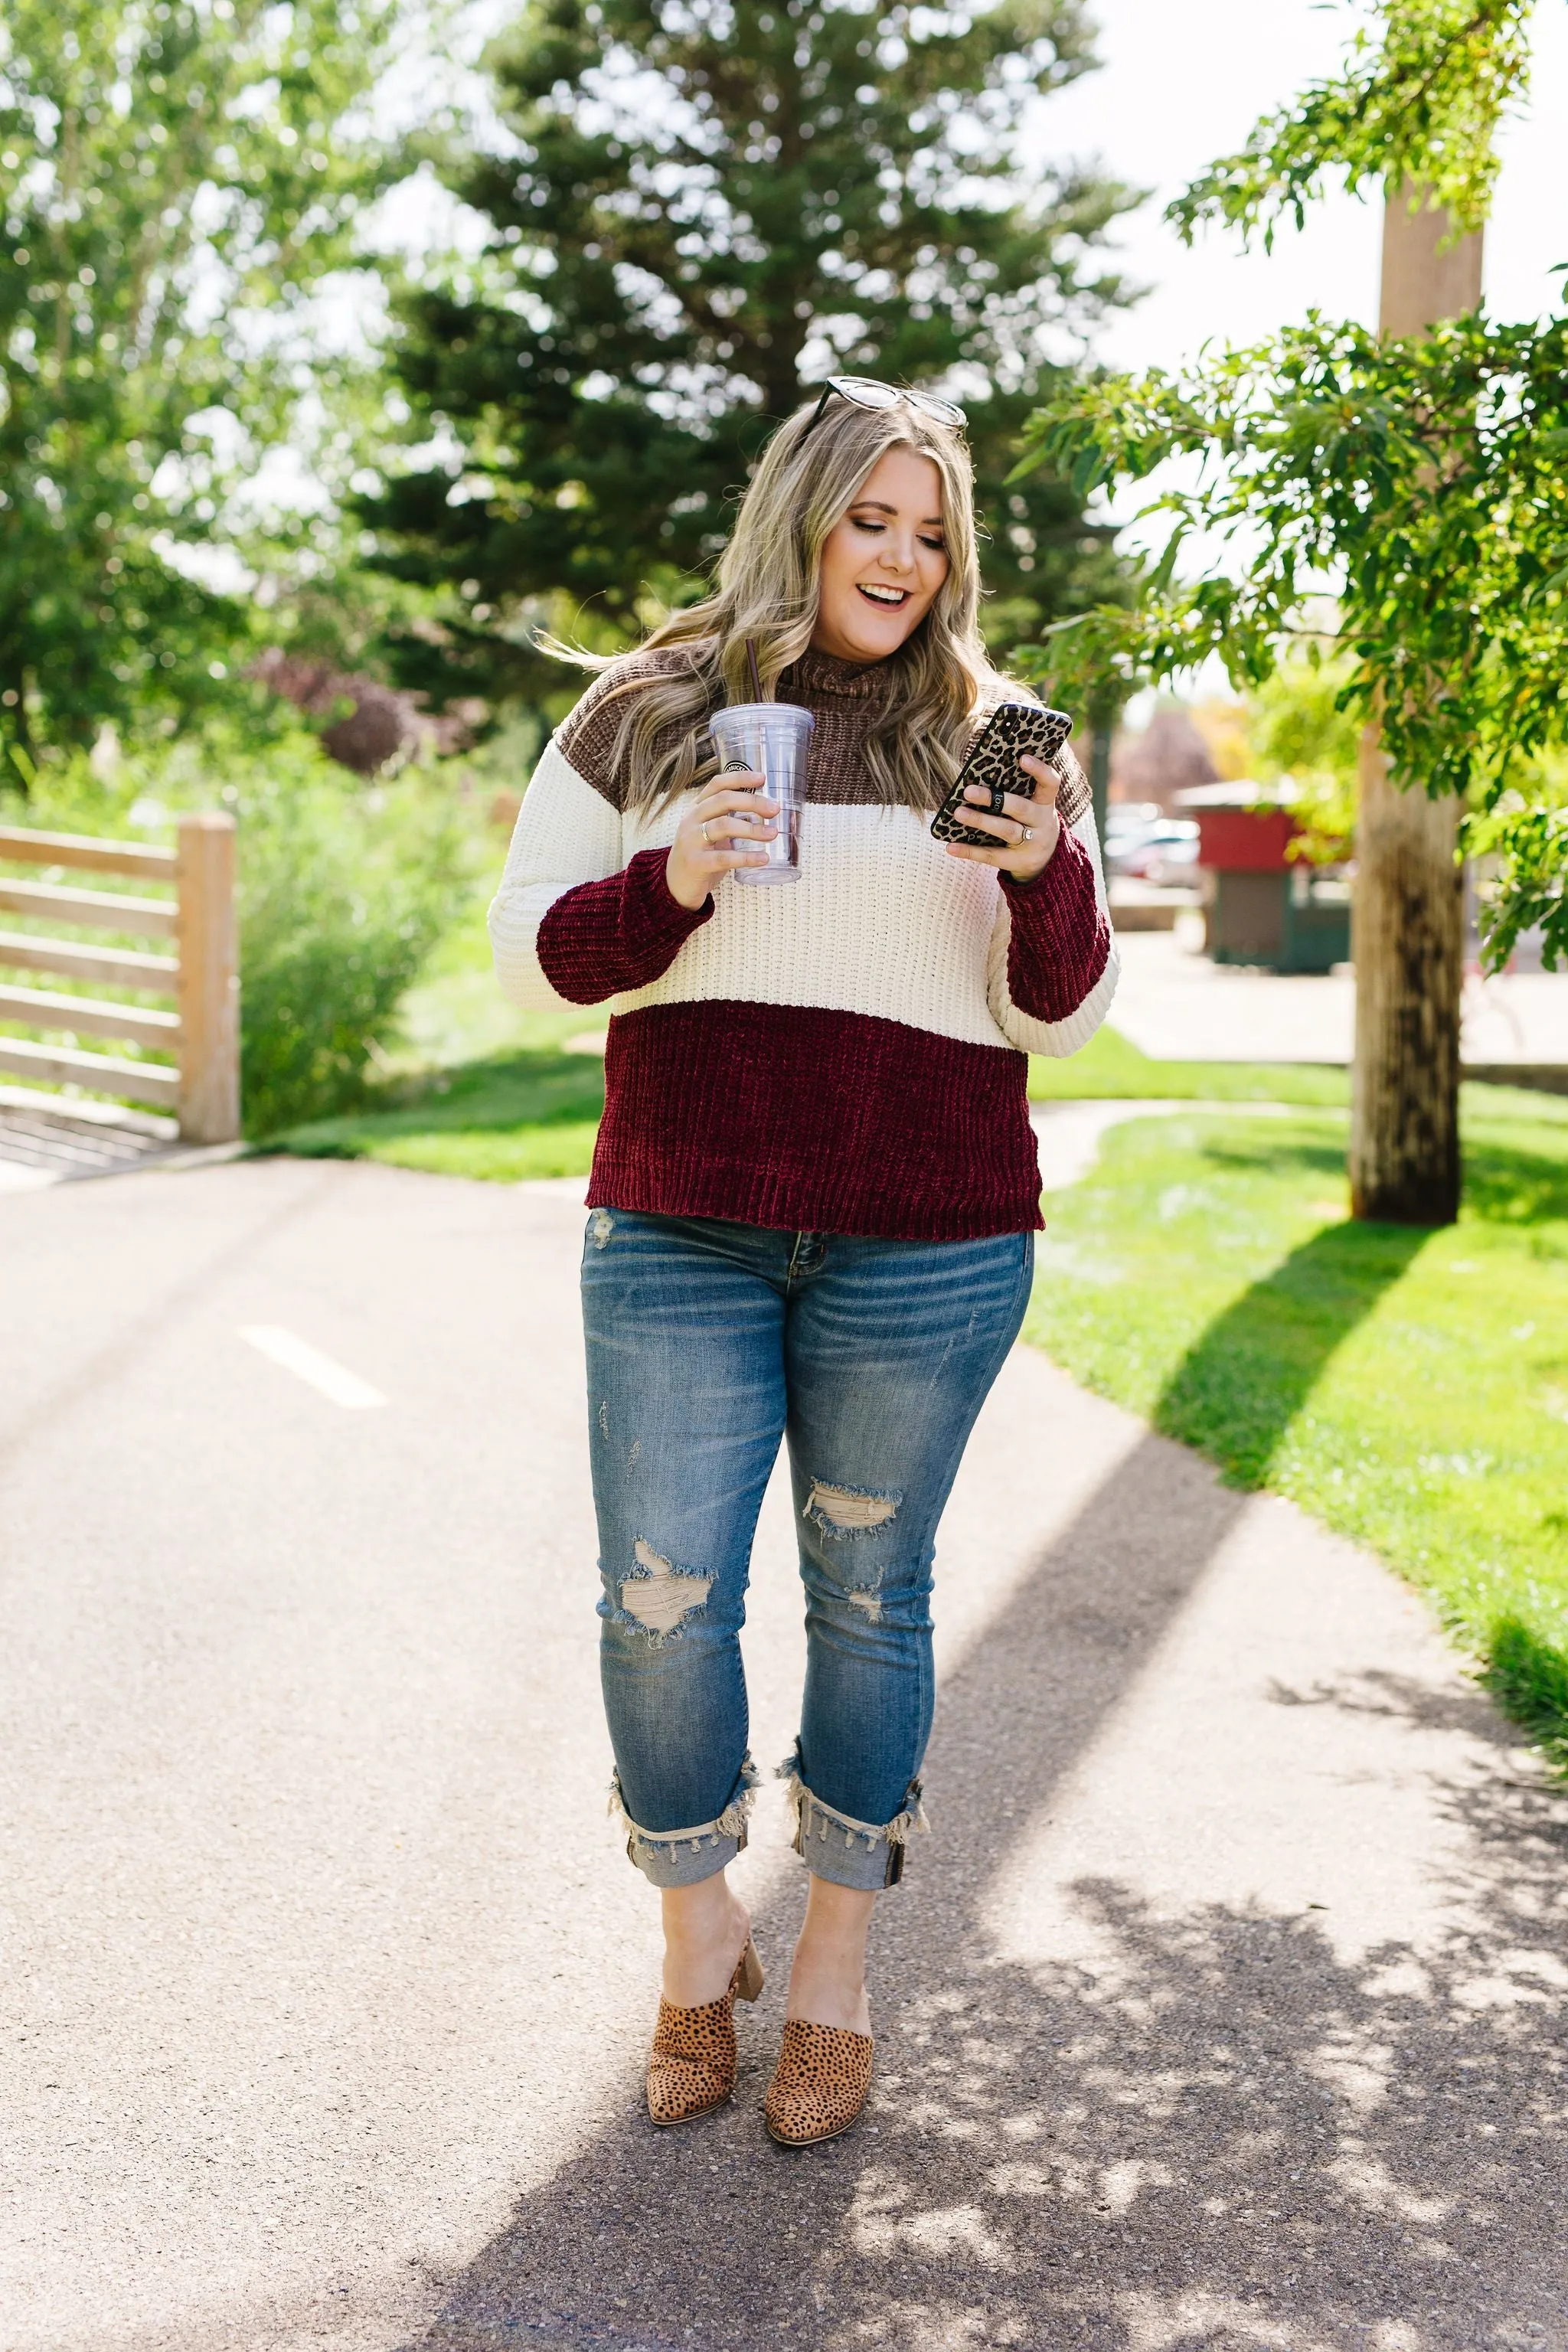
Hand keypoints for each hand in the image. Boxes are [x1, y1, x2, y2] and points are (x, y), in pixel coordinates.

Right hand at [664, 773, 778, 908]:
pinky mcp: (696, 863)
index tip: (762, 778)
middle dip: (752, 802)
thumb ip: (729, 819)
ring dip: (752, 829)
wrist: (675, 885)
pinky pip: (724, 857)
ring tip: (773, 834)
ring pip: (724, 825)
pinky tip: (763, 858)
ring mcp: (691, 841)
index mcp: (696, 808)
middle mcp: (691, 820)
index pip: (717, 785)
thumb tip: (764, 811)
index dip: (739, 778)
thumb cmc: (701, 855)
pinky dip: (746, 857)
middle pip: (723, 800)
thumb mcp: (710, 831)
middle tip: (775, 809)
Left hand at [942, 753, 1061, 881]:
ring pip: (1006, 830)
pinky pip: (992, 856)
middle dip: (994, 799)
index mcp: (1045, 803)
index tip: (1022, 757)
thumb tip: (978, 778)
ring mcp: (1032, 844)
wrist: (1046, 861)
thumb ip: (1016, 792)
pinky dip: (970, 851)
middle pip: (1020, 808)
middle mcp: (1042, 822)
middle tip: (968, 790)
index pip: (1050, 783)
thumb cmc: (1029, 823)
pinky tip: (951, 847)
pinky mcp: (1018, 862)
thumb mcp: (1032, 807)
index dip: (1039, 770)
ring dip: (981, 821)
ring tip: (958, 813)